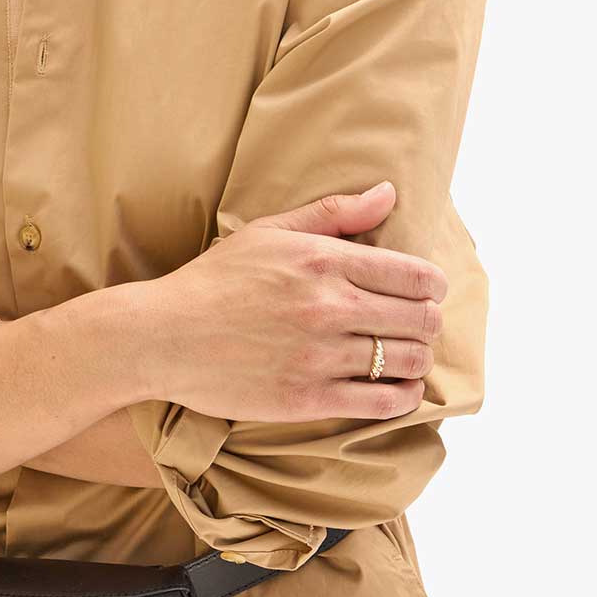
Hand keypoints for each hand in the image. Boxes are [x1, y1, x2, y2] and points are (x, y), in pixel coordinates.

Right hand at [144, 182, 444, 423]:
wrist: (163, 336)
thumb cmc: (215, 280)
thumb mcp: (269, 232)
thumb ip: (334, 213)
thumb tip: (389, 193)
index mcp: (323, 261)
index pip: (416, 276)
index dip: (433, 287)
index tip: (427, 293)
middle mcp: (329, 307)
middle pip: (421, 320)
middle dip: (428, 323)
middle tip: (416, 326)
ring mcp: (321, 355)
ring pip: (408, 362)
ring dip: (417, 360)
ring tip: (405, 356)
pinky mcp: (309, 397)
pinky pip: (383, 403)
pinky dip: (402, 398)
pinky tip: (397, 389)